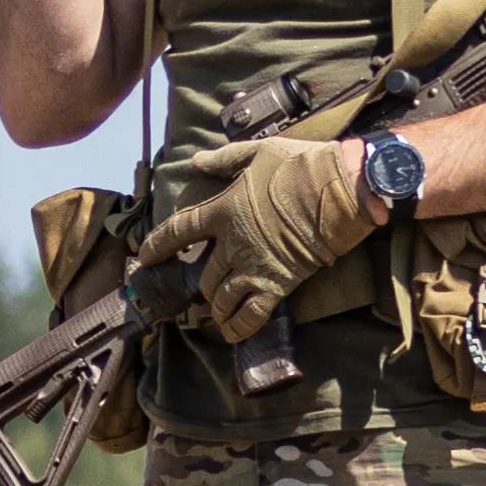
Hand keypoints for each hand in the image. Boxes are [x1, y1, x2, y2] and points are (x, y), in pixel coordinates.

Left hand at [144, 133, 385, 341]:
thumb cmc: (300, 166)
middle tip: (206, 290)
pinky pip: (252, 314)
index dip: (159, 245)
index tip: (145, 256)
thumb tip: (196, 161)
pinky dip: (239, 327)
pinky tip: (232, 333)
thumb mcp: (258, 152)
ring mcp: (254, 267)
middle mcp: (232, 243)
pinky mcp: (278, 285)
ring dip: (217, 307)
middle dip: (203, 285)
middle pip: (206, 273)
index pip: (180, 231)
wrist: (340, 188)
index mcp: (222, 210)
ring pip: (223, 296)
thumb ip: (224, 159)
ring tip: (217, 313)